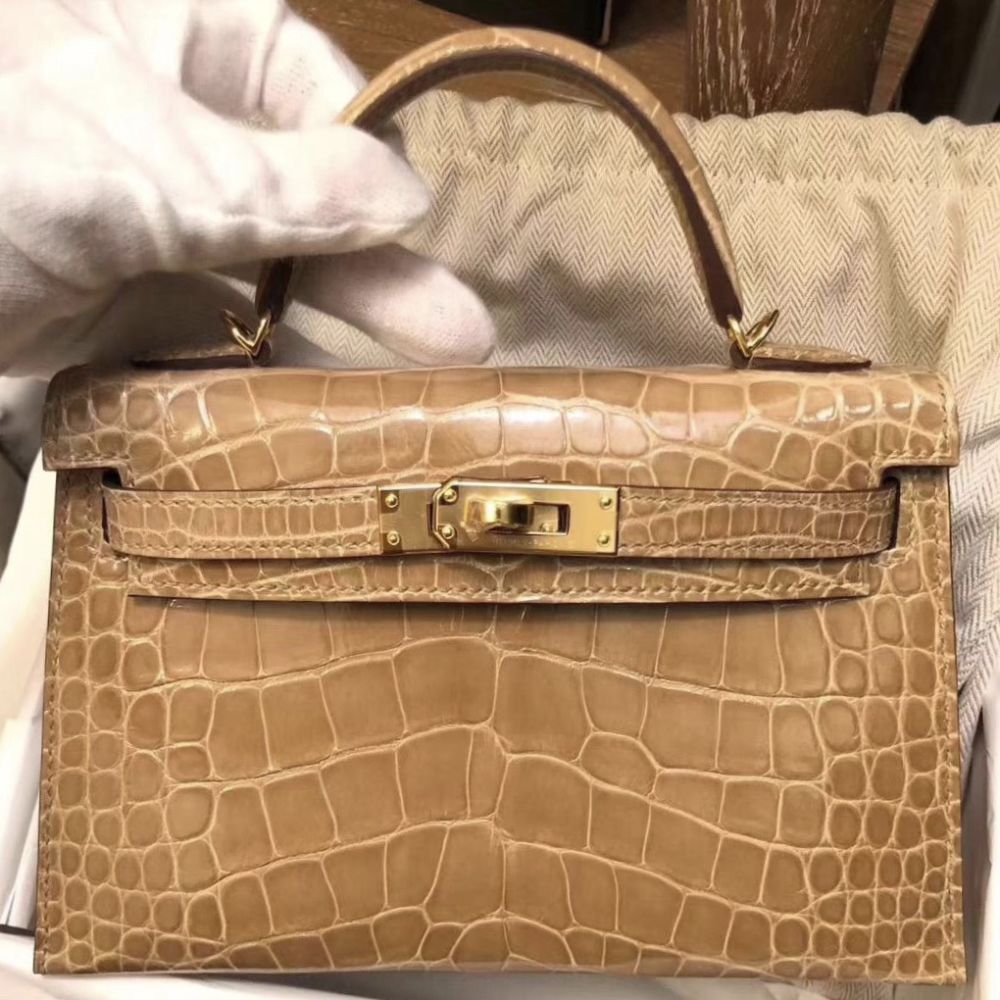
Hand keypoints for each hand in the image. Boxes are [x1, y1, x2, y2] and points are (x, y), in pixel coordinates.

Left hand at [0, 0, 495, 372]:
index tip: (421, 231)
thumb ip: (284, 182)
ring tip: (422, 393)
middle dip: (382, 272)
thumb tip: (410, 197)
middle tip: (463, 337)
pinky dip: (264, 381)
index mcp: (178, 40)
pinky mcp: (128, 315)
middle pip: (309, 200)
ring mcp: (153, 231)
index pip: (314, 90)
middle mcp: (176, 133)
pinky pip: (218, 345)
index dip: (375, 160)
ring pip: (272, 283)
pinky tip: (322, 415)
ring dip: (338, 338)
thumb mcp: (140, 158)